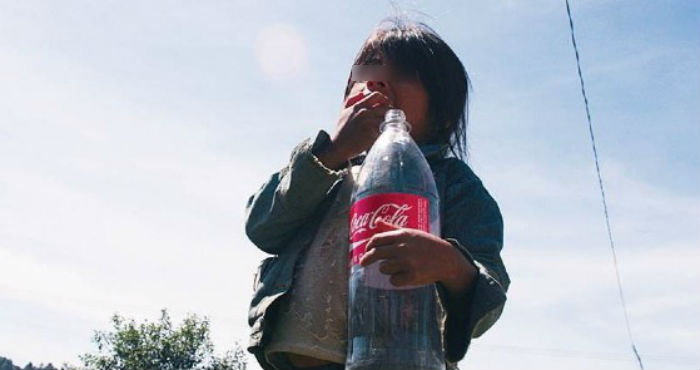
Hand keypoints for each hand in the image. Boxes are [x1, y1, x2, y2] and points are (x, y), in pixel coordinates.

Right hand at [315, 85, 392, 169]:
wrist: (339, 146)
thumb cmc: (341, 130)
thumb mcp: (344, 112)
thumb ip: (351, 100)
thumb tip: (361, 93)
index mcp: (358, 106)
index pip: (376, 95)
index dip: (384, 99)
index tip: (385, 104)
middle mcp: (364, 113)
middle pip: (386, 107)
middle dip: (390, 112)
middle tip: (390, 117)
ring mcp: (369, 123)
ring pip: (387, 119)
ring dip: (389, 123)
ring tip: (387, 127)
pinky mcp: (372, 134)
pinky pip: (384, 130)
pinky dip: (385, 132)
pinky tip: (383, 135)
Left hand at [359, 220, 477, 292]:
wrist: (446, 258)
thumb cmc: (426, 244)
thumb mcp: (411, 233)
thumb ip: (392, 228)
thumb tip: (376, 221)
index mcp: (402, 235)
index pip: (377, 239)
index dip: (369, 246)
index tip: (366, 250)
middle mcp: (403, 248)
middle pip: (376, 254)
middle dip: (367, 259)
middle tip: (363, 263)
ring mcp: (408, 262)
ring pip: (383, 268)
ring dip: (385, 269)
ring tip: (395, 267)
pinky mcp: (413, 276)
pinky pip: (394, 280)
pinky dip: (395, 279)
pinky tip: (403, 276)